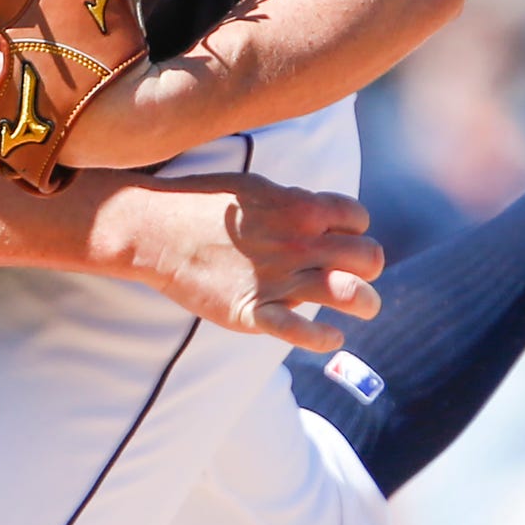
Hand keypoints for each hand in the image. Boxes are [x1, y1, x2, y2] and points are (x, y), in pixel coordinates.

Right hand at [105, 173, 382, 351]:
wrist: (155, 230)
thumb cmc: (202, 203)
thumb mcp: (255, 187)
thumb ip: (293, 201)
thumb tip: (318, 214)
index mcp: (300, 207)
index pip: (359, 220)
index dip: (354, 230)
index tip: (338, 239)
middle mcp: (298, 242)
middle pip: (368, 257)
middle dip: (368, 266)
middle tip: (356, 274)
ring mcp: (278, 278)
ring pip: (351, 294)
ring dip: (366, 303)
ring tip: (363, 307)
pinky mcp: (253, 311)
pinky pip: (302, 332)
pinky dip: (325, 338)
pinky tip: (331, 337)